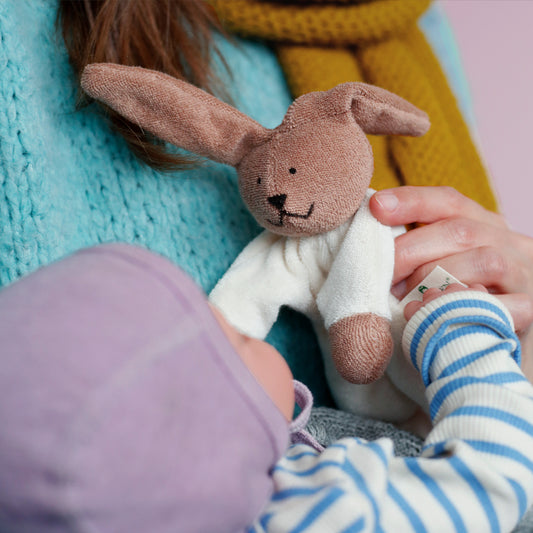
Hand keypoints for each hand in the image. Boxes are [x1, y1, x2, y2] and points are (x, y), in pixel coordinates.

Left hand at [369, 186, 532, 333]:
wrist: (496, 351)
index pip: (450, 202)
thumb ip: (423, 254)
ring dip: (435, 279)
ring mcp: (527, 277)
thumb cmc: (461, 309)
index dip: (412, 201)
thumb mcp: (446, 273)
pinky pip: (498, 304)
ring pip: (484, 260)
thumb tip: (374, 245)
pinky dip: (460, 307)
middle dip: (411, 250)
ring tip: (405, 301)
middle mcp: (513, 246)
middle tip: (382, 275)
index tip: (375, 206)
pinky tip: (433, 318)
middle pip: (461, 231)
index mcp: (488, 229)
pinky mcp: (531, 312)